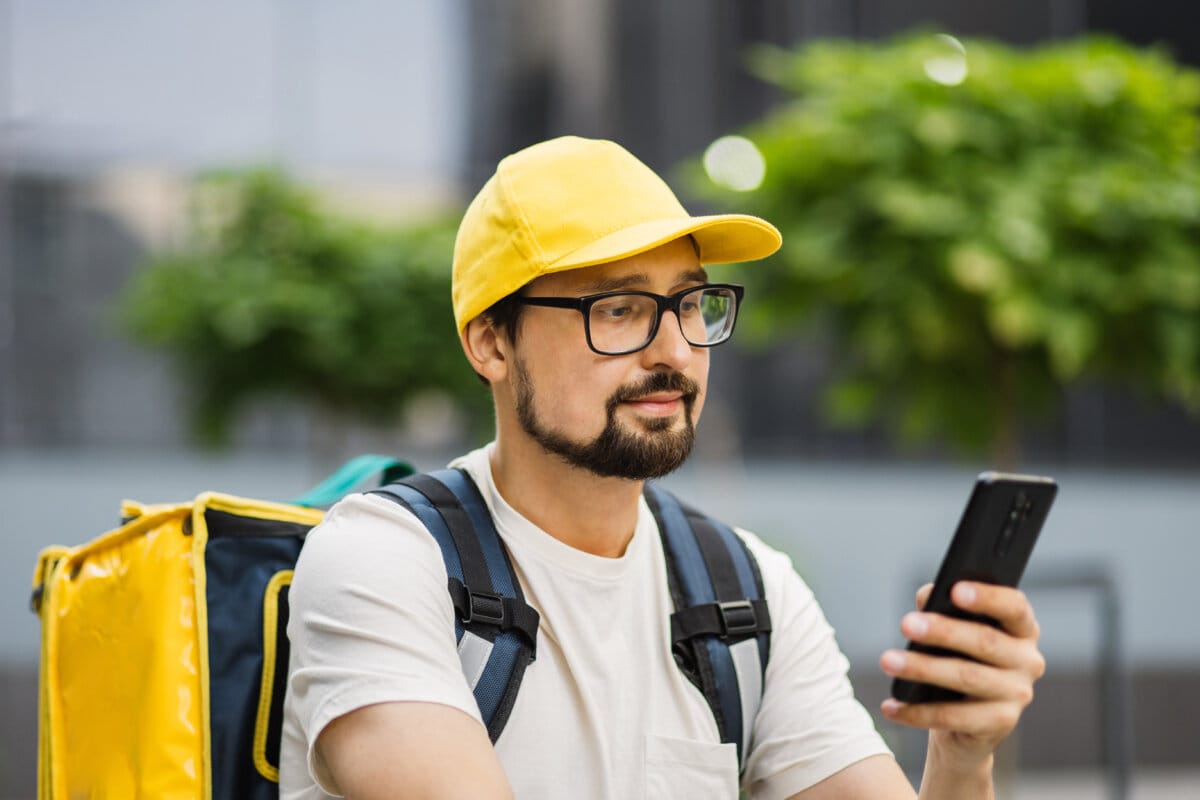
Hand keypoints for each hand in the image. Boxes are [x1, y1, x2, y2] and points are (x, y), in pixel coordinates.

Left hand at [878, 581, 1045, 767]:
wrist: (968, 721)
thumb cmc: (959, 659)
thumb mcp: (953, 631)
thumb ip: (943, 606)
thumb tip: (928, 596)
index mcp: (1022, 628)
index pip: (1013, 607)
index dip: (987, 597)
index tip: (955, 590)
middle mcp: (1028, 660)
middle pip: (984, 641)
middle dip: (942, 632)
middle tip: (906, 623)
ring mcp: (1018, 694)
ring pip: (967, 677)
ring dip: (923, 668)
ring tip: (888, 660)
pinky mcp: (1001, 724)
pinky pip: (954, 717)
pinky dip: (918, 712)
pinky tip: (891, 705)